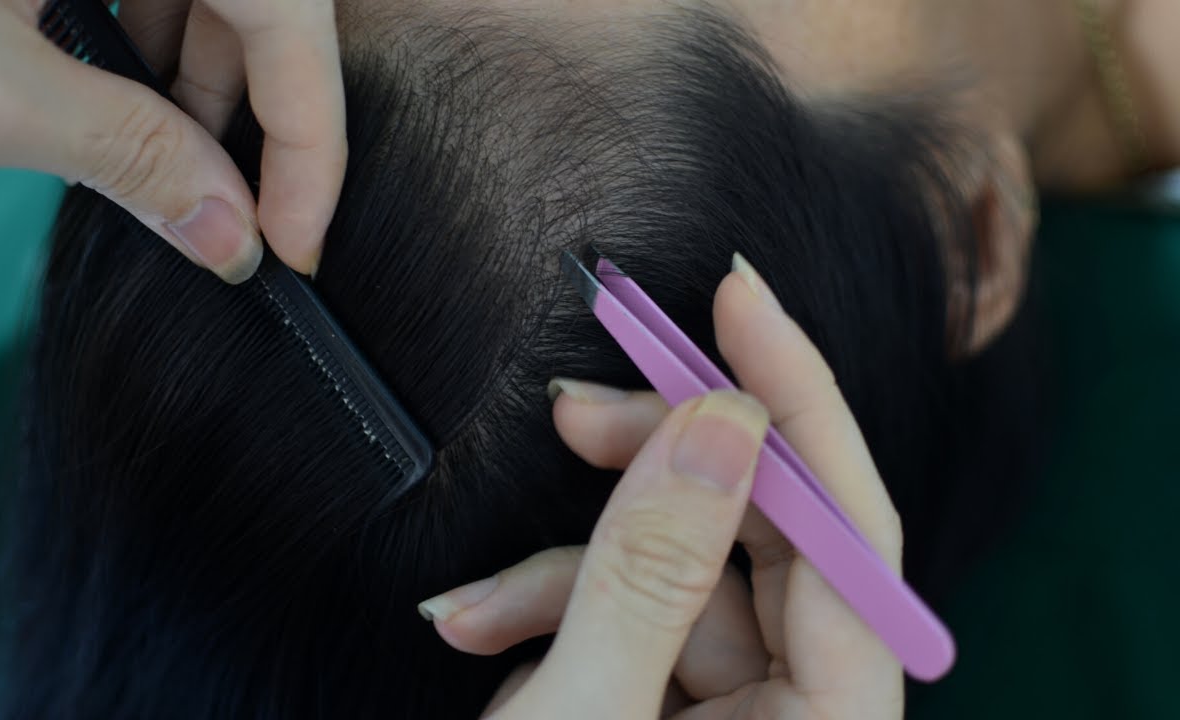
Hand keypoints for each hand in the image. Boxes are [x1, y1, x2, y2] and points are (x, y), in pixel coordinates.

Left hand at [0, 0, 345, 281]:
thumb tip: (229, 235)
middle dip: (255, 115)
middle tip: (227, 214)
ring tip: (164, 163)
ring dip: (203, 77)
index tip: (293, 242)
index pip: (293, 17)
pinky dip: (152, 34)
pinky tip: (118, 93)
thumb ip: (127, 157)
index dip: (310, 142)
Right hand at [416, 256, 904, 718]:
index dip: (797, 399)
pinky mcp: (663, 712)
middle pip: (765, 537)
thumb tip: (718, 421)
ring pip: (678, 575)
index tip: (736, 295)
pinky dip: (551, 614)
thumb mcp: (584, 718)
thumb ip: (651, 574)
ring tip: (477, 604)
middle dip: (659, 465)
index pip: (850, 534)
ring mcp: (733, 716)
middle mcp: (801, 716)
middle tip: (574, 405)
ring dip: (565, 570)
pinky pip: (632, 620)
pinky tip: (482, 633)